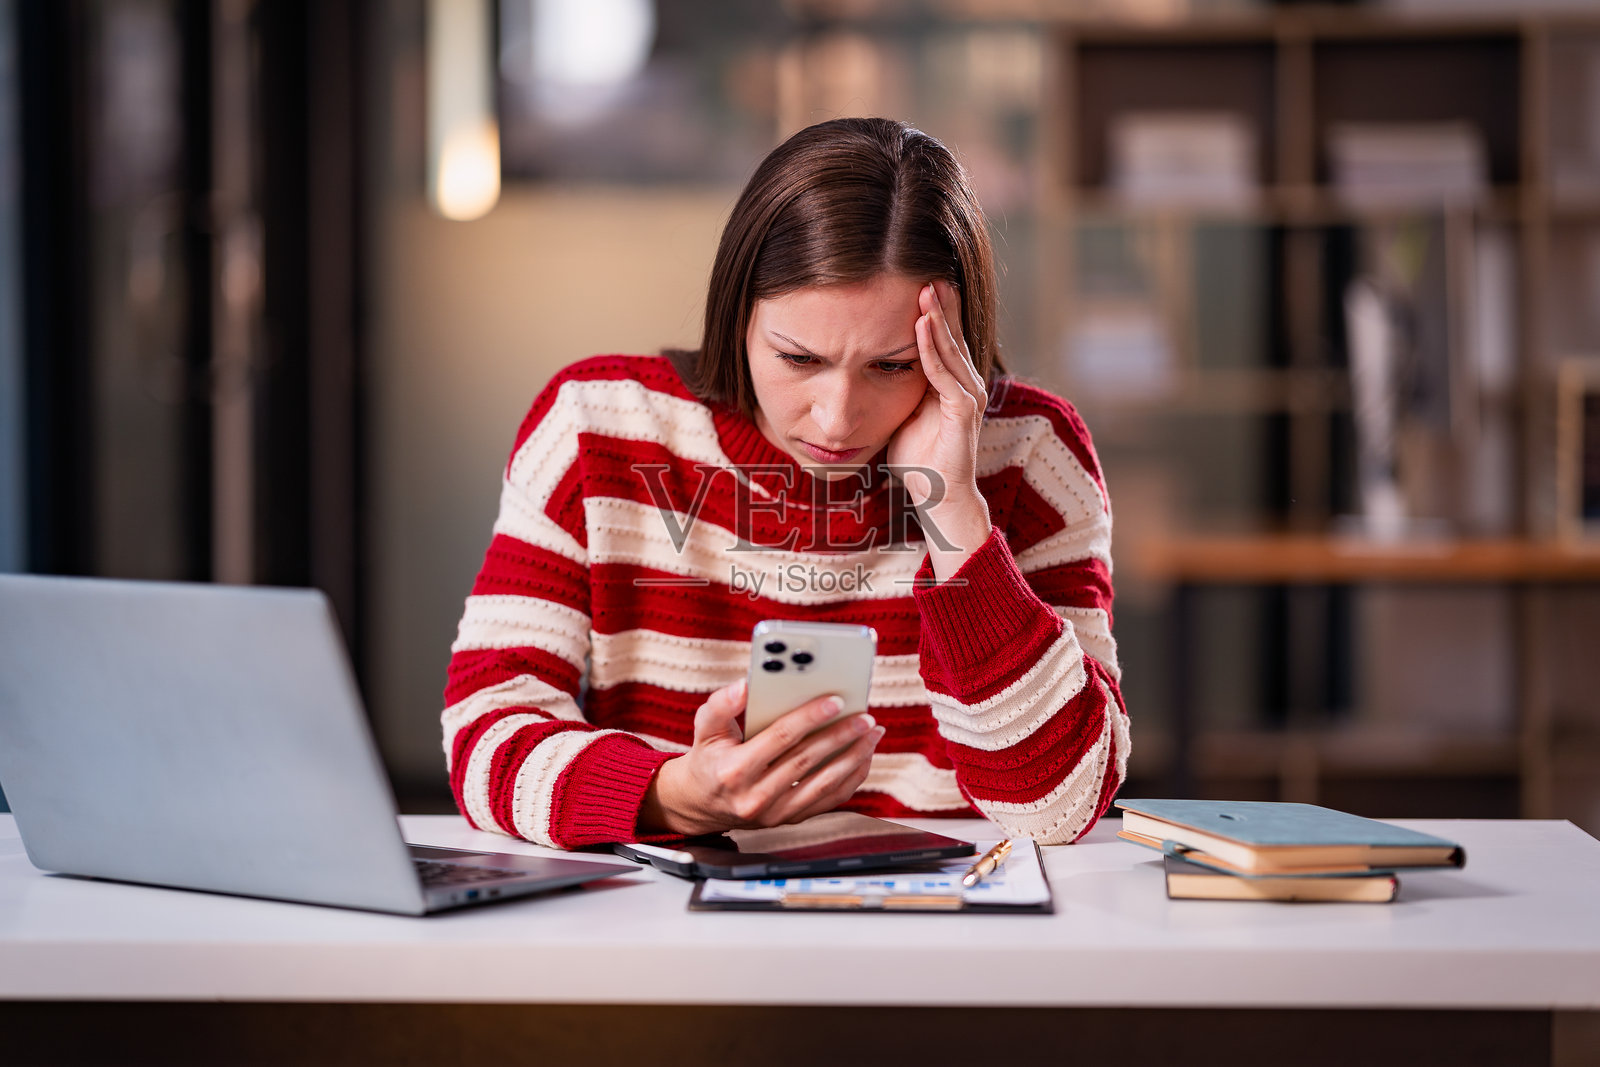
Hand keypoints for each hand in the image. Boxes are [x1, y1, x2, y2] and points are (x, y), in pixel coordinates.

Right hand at [639, 679, 884, 836]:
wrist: (702, 803)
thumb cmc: (709, 758)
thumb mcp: (705, 728)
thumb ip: (721, 704)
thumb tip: (746, 686)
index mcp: (734, 769)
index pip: (780, 738)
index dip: (810, 717)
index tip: (836, 701)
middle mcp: (755, 796)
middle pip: (808, 760)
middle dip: (841, 736)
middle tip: (865, 717)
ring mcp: (775, 812)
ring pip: (824, 783)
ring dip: (854, 757)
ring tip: (872, 734)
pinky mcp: (790, 819)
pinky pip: (829, 800)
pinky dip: (851, 778)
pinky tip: (863, 757)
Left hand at [886, 280, 991, 577]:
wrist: (935, 496)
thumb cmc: (916, 456)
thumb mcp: (899, 409)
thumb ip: (893, 383)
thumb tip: (862, 360)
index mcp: (950, 380)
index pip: (943, 335)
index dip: (933, 308)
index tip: (914, 278)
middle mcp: (964, 383)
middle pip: (952, 333)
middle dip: (939, 302)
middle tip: (923, 266)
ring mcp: (967, 397)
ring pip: (951, 349)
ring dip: (938, 318)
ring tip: (924, 287)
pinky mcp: (963, 414)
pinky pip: (946, 376)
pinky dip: (933, 350)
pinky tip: (921, 327)